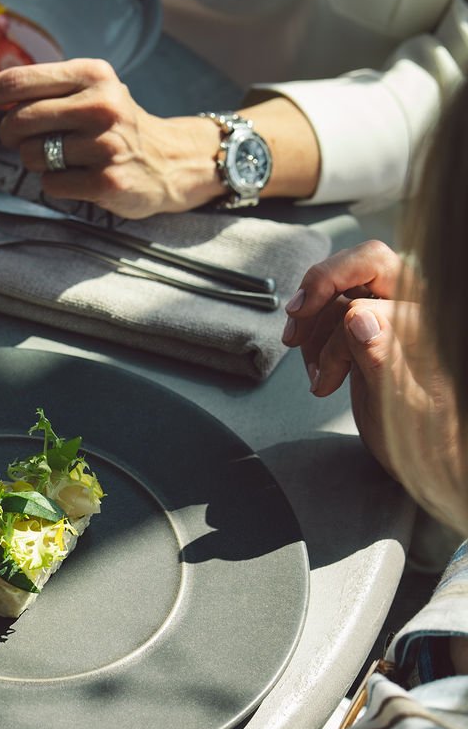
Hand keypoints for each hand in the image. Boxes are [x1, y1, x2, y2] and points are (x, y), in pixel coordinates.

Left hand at [0, 59, 222, 218]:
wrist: (169, 161)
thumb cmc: (113, 124)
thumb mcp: (78, 93)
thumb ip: (27, 87)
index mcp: (91, 74)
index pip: (19, 80)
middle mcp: (101, 104)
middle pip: (18, 122)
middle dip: (13, 137)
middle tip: (34, 140)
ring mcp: (106, 144)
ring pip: (31, 157)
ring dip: (37, 162)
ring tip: (69, 157)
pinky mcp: (107, 181)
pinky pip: (50, 185)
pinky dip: (56, 184)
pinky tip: (81, 176)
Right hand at [281, 241, 459, 479]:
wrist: (433, 466)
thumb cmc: (430, 444)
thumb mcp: (404, 410)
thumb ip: (384, 360)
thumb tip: (360, 318)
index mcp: (431, 320)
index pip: (376, 278)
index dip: (333, 297)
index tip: (299, 322)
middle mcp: (418, 310)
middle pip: (366, 263)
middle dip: (322, 286)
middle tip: (294, 318)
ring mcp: (395, 321)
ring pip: (343, 292)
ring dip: (315, 327)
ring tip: (314, 375)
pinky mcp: (376, 337)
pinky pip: (337, 318)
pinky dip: (316, 343)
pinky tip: (320, 376)